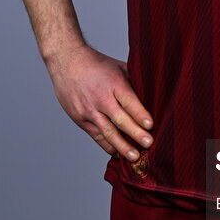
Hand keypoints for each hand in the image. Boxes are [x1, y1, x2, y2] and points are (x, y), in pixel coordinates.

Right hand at [46, 43, 153, 161]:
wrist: (66, 62)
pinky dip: (108, 146)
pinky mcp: (80, 119)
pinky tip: (118, 154)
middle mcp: (100, 98)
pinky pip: (96, 136)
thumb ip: (133, 82)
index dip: (139, 114)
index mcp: (113, 83)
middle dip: (135, 134)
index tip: (150, 125)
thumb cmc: (97, 64)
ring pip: (107, 132)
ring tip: (135, 157)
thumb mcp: (118, 67)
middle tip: (149, 144)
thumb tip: (152, 96)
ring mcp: (89, 110)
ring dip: (122, 146)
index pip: (128, 101)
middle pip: (120, 120)